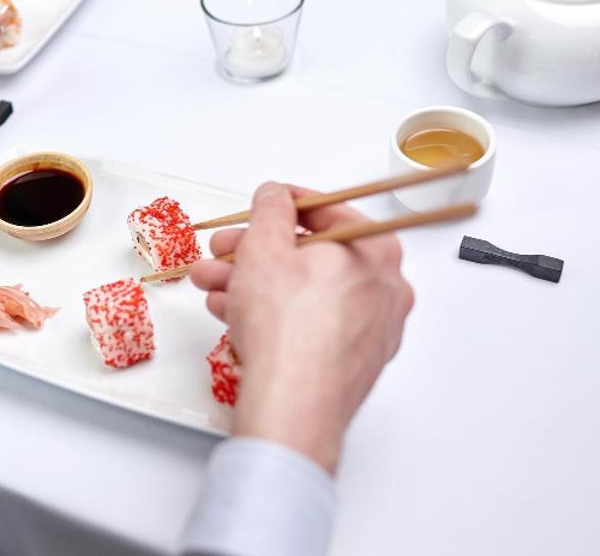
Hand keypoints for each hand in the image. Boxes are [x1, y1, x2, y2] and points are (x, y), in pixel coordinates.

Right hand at [189, 183, 413, 472]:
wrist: (293, 403)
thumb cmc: (288, 329)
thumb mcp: (264, 246)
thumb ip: (269, 209)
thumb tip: (274, 196)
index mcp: (376, 250)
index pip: (329, 210)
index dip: (284, 204)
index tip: (263, 203)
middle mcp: (385, 288)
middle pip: (313, 255)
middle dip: (258, 251)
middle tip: (225, 249)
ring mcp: (371, 329)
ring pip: (306, 292)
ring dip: (255, 283)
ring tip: (214, 284)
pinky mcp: (352, 362)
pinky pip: (311, 324)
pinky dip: (274, 314)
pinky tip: (235, 314)